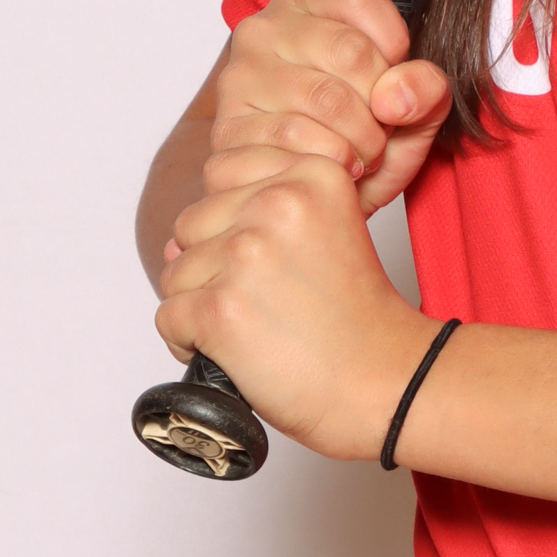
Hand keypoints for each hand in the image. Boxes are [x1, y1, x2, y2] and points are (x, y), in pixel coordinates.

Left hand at [156, 143, 434, 460]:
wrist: (387, 382)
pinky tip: (234, 352)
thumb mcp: (327, 233)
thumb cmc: (358, 319)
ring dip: (202, 305)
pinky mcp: (221, 308)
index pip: (222, 174)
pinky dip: (189, 343)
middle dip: (215, 267)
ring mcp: (246, 254)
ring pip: (176, 273)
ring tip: (255, 327)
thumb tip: (172, 244)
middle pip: (193, 224)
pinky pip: (169, 318)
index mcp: (312, 173)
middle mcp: (278, 202)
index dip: (238, 223)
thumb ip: (258, 215)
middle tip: (269, 300)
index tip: (279, 259)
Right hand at [213, 0, 452, 217]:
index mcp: (306, 4)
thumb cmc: (360, 142)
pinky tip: (336, 170)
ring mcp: (240, 77)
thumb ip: (425, 90)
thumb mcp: (411, 112)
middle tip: (381, 130)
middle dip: (381, 103)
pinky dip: (332, 161)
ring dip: (362, 139)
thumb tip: (397, 95)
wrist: (311, 204)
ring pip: (325, 97)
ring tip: (364, 154)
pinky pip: (297, 138)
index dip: (394, 46)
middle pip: (349, 50)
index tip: (395, 81)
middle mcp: (264, 30)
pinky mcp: (228, 127)